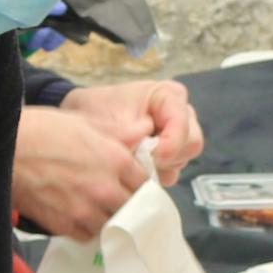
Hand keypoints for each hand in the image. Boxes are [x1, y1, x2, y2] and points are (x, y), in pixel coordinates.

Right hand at [11, 100, 149, 241]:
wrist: (2, 149)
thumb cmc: (40, 129)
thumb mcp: (84, 122)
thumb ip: (117, 132)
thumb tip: (143, 130)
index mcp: (115, 159)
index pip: (144, 182)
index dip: (138, 182)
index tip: (132, 182)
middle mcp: (105, 188)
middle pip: (132, 207)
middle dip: (127, 202)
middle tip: (116, 196)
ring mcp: (85, 210)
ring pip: (111, 225)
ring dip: (107, 218)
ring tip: (95, 206)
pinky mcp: (63, 225)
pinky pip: (87, 236)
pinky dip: (86, 229)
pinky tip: (78, 215)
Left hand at [57, 78, 203, 180]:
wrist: (81, 120)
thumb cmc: (97, 112)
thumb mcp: (113, 122)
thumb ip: (133, 138)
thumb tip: (149, 159)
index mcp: (169, 96)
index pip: (185, 124)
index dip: (172, 143)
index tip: (153, 155)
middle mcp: (179, 115)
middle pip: (191, 144)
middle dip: (167, 158)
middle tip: (142, 162)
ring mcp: (176, 137)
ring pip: (181, 162)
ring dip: (157, 169)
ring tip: (131, 164)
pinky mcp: (167, 157)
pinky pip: (169, 173)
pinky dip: (152, 176)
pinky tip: (133, 171)